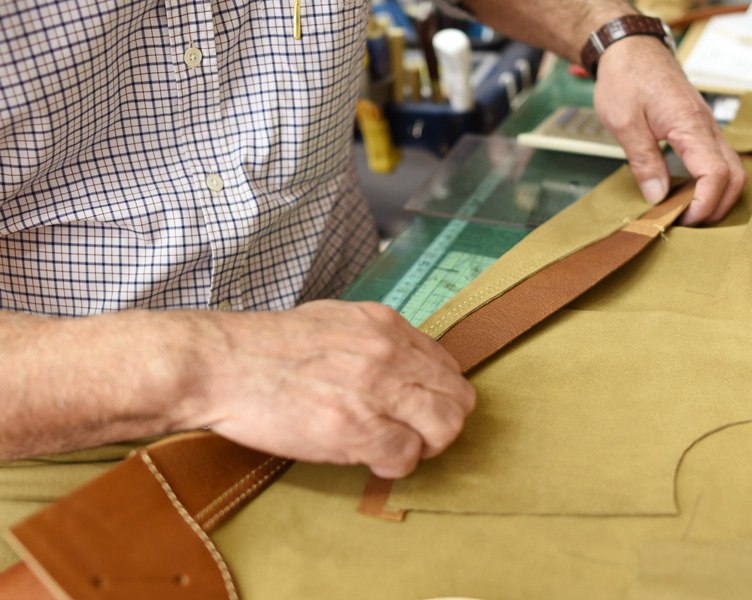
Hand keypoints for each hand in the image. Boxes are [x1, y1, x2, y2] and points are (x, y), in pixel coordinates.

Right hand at [188, 301, 475, 478]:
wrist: (222, 362)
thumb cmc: (268, 346)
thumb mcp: (333, 320)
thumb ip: (375, 340)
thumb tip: (401, 365)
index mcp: (385, 325)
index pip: (447, 365)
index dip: (437, 394)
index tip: (417, 408)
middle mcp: (389, 353)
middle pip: (458, 398)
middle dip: (442, 422)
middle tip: (414, 434)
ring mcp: (375, 390)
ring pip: (445, 428)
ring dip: (427, 445)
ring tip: (397, 447)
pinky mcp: (355, 428)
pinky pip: (406, 456)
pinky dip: (395, 465)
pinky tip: (372, 459)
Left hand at [593, 36, 746, 224]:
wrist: (630, 51)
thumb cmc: (626, 79)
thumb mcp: (624, 124)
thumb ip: (643, 162)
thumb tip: (657, 196)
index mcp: (690, 125)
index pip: (715, 174)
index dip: (704, 204)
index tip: (683, 219)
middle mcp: (705, 126)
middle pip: (734, 175)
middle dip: (716, 206)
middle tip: (686, 223)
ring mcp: (705, 126)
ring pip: (730, 168)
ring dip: (715, 195)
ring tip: (685, 212)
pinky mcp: (697, 128)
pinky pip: (715, 159)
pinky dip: (708, 181)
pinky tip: (684, 191)